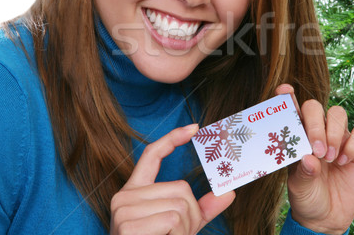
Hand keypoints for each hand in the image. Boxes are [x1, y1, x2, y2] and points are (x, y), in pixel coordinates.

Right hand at [110, 124, 235, 234]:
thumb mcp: (181, 227)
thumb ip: (201, 209)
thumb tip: (229, 193)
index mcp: (134, 191)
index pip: (151, 154)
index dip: (172, 138)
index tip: (194, 128)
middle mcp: (124, 196)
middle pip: (180, 188)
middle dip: (191, 216)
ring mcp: (123, 209)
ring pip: (180, 206)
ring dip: (185, 230)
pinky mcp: (127, 225)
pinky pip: (172, 220)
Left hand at [277, 84, 353, 234]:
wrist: (328, 218)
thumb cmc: (307, 198)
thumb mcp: (299, 188)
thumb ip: (302, 173)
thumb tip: (308, 158)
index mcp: (297, 136)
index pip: (291, 110)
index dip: (286, 97)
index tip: (284, 90)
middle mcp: (317, 131)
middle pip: (316, 107)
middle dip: (316, 124)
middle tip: (318, 150)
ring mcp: (338, 137)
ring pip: (338, 114)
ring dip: (334, 133)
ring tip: (330, 158)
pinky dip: (353, 143)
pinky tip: (345, 161)